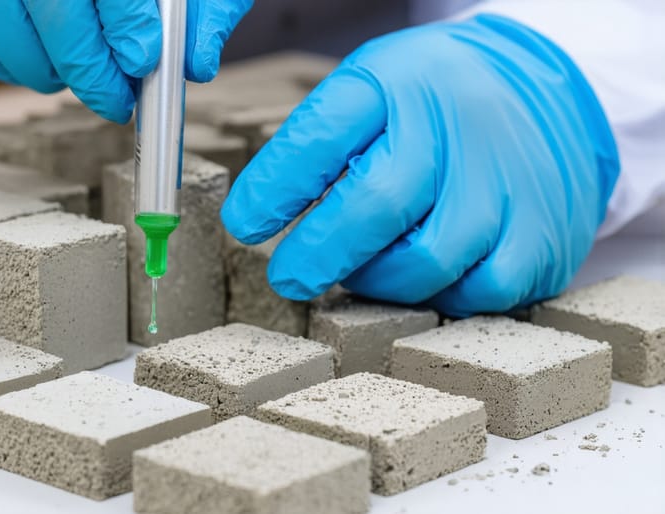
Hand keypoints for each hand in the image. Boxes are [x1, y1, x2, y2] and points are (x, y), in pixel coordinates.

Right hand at [0, 0, 251, 122]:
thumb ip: (199, 10)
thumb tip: (198, 64)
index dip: (126, 27)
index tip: (144, 63)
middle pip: (49, 12)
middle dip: (90, 71)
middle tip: (118, 100)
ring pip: (1, 36)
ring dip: (48, 70)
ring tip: (77, 64)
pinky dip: (6, 64)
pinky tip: (35, 51)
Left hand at [220, 15, 618, 316]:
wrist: (547, 94)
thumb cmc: (434, 105)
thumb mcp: (375, 91)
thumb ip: (322, 146)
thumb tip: (259, 219)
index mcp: (397, 83)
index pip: (321, 137)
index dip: (273, 190)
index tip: (244, 225)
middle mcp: (454, 128)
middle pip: (375, 206)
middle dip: (317, 255)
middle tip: (289, 277)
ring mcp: (504, 185)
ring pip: (423, 263)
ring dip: (376, 281)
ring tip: (361, 268)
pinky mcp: (540, 236)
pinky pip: (476, 293)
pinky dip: (439, 296)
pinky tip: (425, 275)